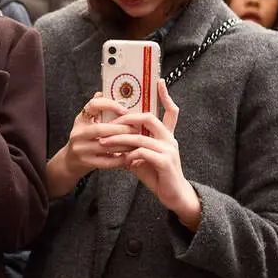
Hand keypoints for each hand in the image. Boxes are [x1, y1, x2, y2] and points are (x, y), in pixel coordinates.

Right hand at [56, 92, 132, 178]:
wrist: (70, 161)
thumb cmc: (85, 138)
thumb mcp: (87, 122)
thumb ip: (97, 109)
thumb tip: (103, 92)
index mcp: (81, 119)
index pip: (94, 105)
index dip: (110, 105)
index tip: (125, 110)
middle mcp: (78, 132)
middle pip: (101, 128)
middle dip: (122, 129)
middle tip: (137, 129)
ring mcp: (81, 148)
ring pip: (105, 145)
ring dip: (124, 144)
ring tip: (136, 142)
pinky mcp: (86, 162)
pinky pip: (106, 161)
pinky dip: (120, 159)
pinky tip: (129, 156)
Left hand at [97, 81, 201, 227]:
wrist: (174, 196)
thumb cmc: (157, 175)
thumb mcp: (142, 157)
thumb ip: (132, 146)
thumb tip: (113, 138)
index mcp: (167, 135)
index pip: (171, 111)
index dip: (166, 96)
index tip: (159, 81)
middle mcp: (170, 139)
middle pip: (149, 118)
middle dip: (126, 119)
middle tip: (110, 124)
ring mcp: (169, 150)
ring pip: (140, 137)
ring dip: (119, 140)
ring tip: (104, 144)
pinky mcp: (165, 162)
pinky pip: (142, 152)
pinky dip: (129, 156)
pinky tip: (124, 163)